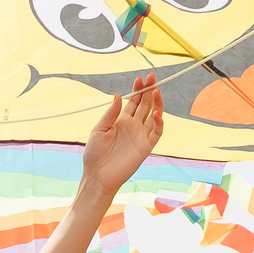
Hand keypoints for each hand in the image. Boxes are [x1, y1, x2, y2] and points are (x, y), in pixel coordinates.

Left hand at [80, 75, 163, 192]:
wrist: (97, 175)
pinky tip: (158, 113)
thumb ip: (110, 113)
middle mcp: (133, 126)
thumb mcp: (99, 129)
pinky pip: (156, 132)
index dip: (138, 89)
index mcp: (122, 120)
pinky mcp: (146, 147)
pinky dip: (159, 123)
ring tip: (156, 91)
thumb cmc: (94, 154)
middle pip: (146, 104)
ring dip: (157, 103)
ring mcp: (141, 135)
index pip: (134, 101)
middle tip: (152, 77)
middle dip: (149, 90)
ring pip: (154, 115)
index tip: (140, 78)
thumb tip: (118, 96)